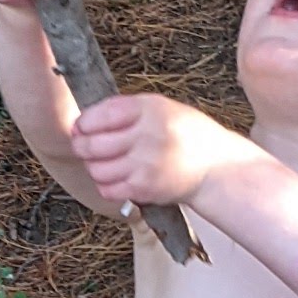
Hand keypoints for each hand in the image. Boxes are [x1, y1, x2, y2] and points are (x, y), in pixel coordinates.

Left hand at [65, 91, 241, 211]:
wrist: (216, 167)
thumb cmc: (187, 135)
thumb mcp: (162, 108)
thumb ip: (126, 111)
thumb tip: (84, 122)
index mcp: (150, 109)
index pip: (101, 114)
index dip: (84, 123)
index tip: (81, 127)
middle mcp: (147, 135)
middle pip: (92, 144)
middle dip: (82, 146)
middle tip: (83, 147)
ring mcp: (145, 164)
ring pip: (96, 169)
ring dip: (94, 167)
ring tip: (104, 163)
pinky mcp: (145, 188)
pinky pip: (108, 189)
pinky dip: (106, 185)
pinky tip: (115, 179)